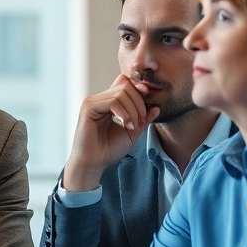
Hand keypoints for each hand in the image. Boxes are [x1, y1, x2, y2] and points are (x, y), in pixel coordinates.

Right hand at [62, 75, 160, 191]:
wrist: (93, 163)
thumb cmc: (109, 149)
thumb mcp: (132, 132)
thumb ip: (143, 119)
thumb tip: (157, 107)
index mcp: (108, 102)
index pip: (125, 83)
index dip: (138, 90)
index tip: (150, 104)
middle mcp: (99, 99)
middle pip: (125, 85)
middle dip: (139, 102)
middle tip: (141, 121)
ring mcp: (92, 101)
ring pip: (121, 93)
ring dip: (133, 110)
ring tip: (133, 126)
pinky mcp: (89, 108)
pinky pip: (112, 102)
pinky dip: (124, 113)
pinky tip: (127, 125)